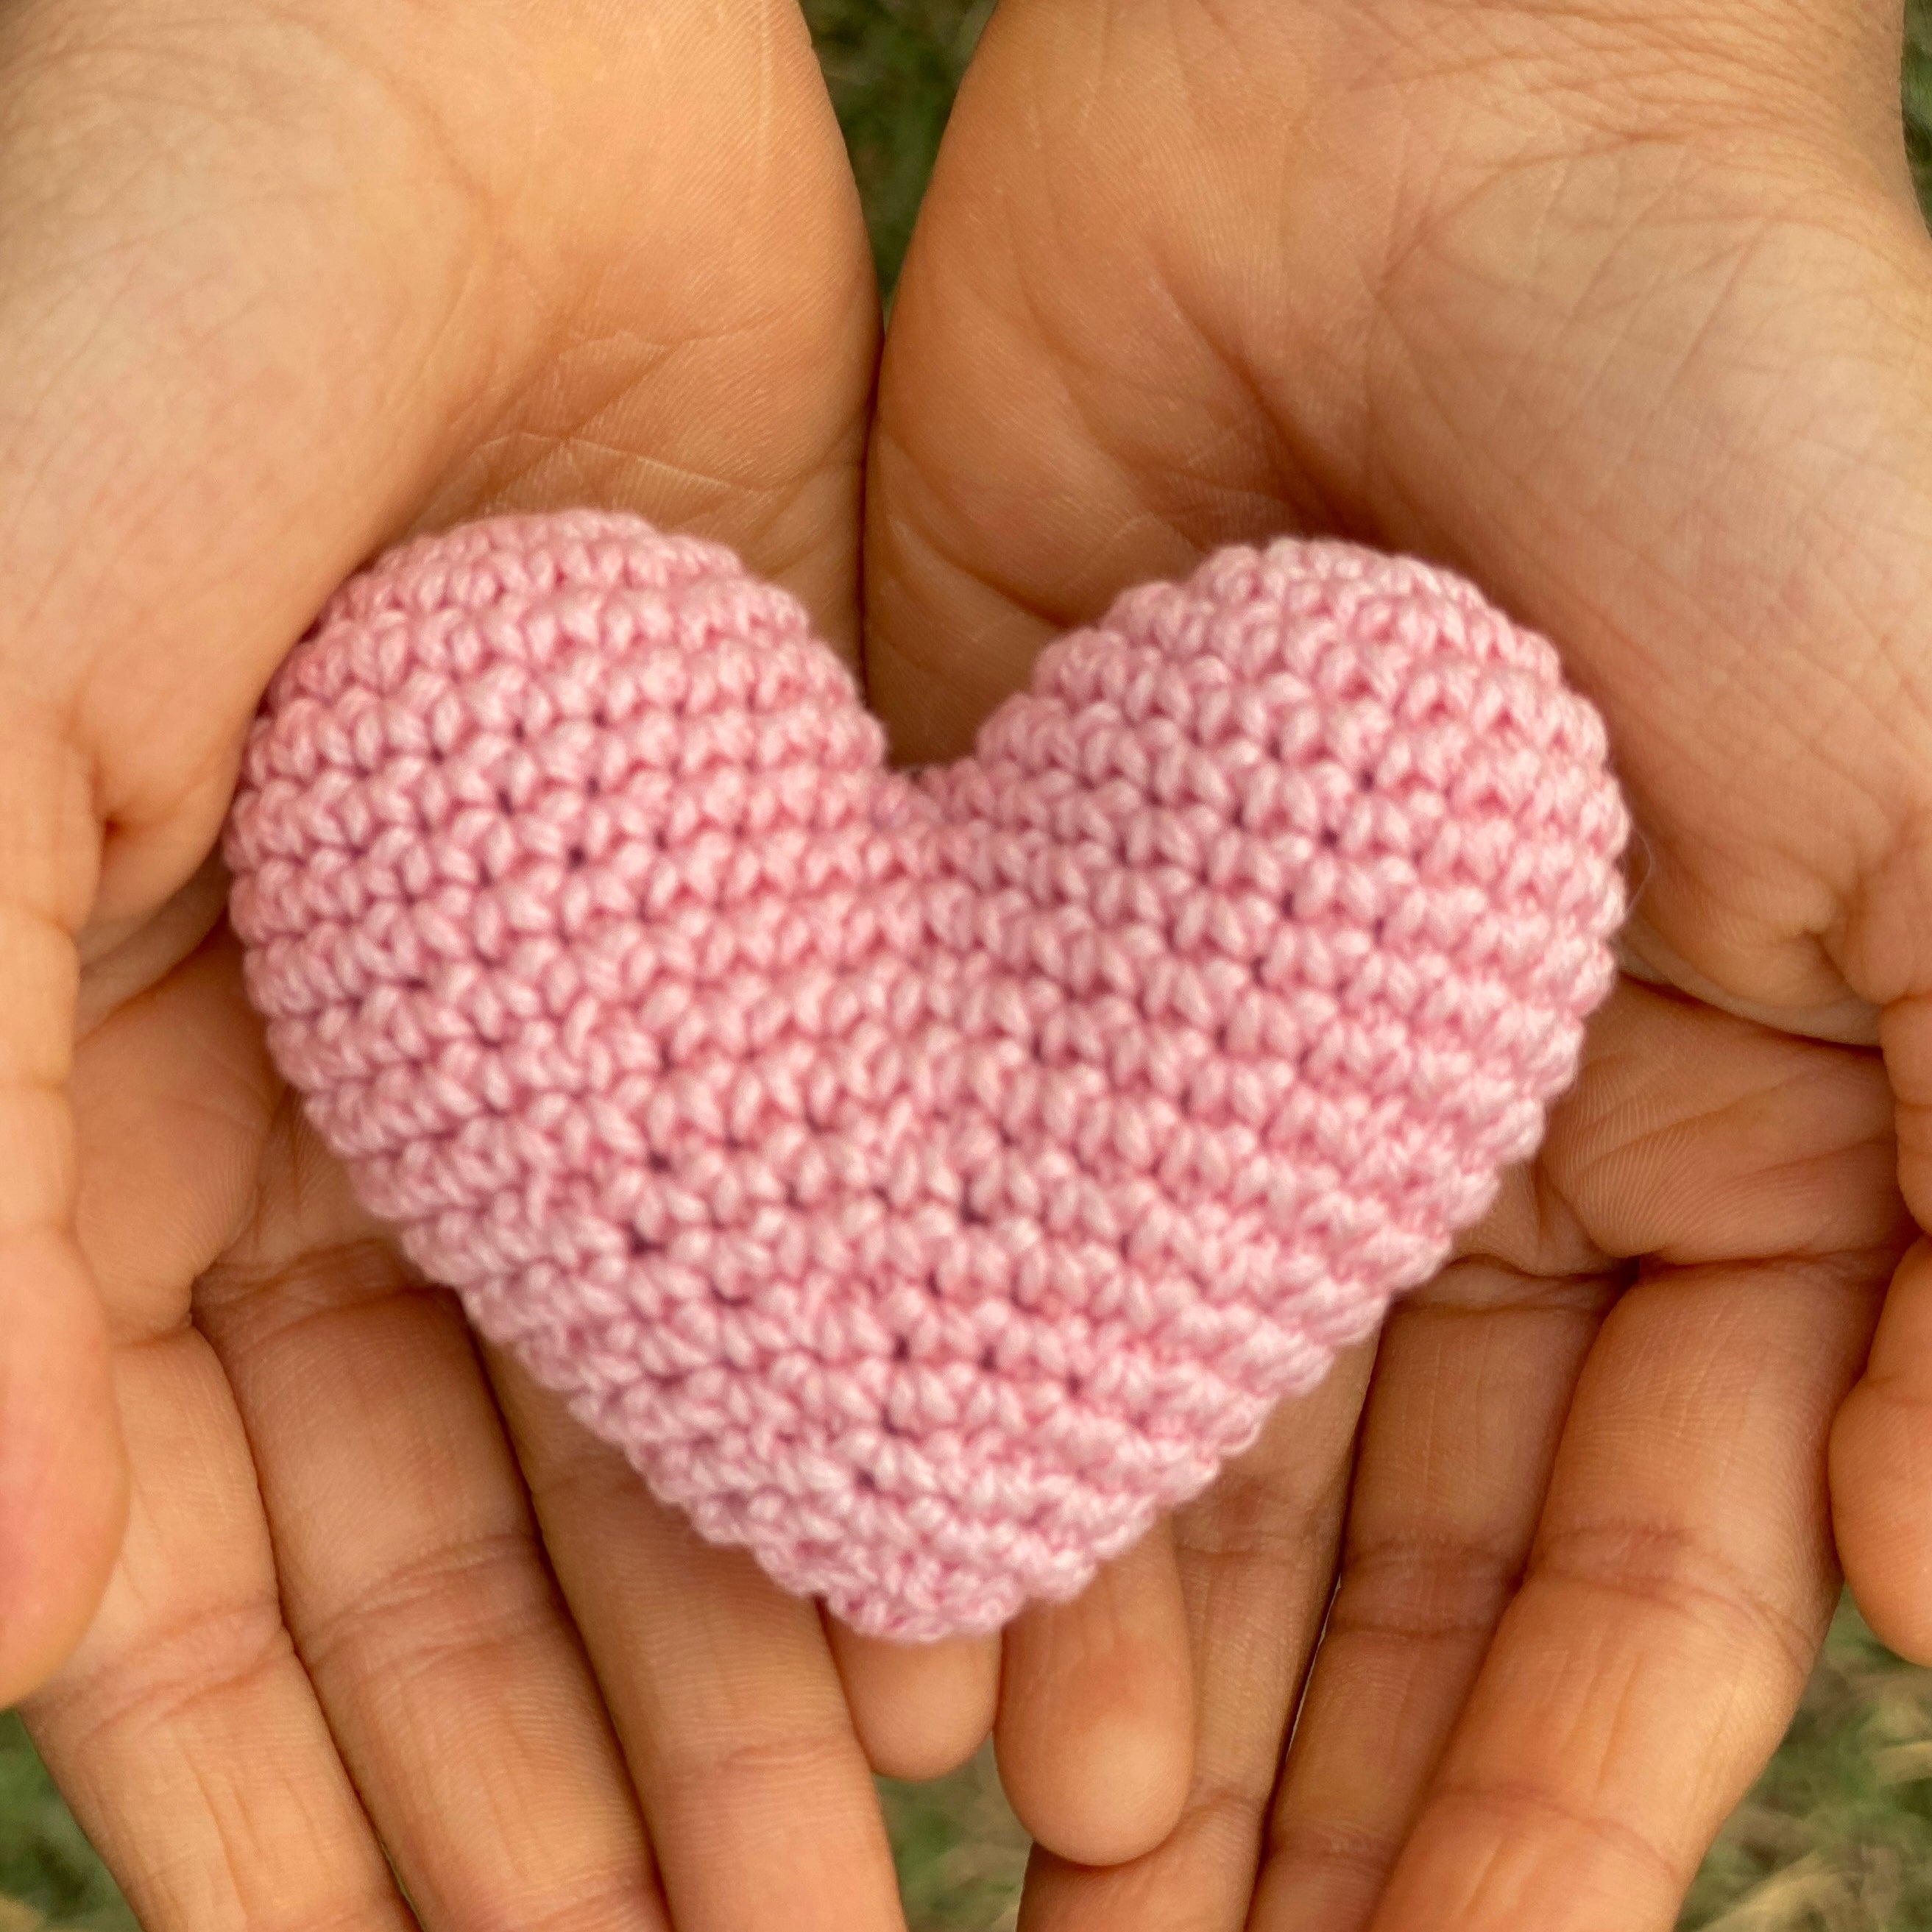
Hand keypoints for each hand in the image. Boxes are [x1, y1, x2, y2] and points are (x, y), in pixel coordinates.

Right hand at [0, 3, 1002, 1924]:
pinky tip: (985, 1616)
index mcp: (69, 1120)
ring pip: (661, 1434)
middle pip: (450, 1555)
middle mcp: (325, 1117)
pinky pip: (832, 1240)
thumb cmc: (81, 317)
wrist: (400, 49)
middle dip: (579, 1789)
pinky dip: (890, 1425)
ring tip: (883, 1883)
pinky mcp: (762, 927)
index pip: (179, 1580)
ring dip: (757, 1659)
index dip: (301, 1816)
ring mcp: (566, 1037)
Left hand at [862, 0, 1931, 1922]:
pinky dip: (971, 1455)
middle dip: (1317, 1804)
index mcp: (1710, 1148)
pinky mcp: (1029, 959)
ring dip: (1132, 1680)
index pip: (1631, 1574)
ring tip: (1068, 1890)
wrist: (1406, 133)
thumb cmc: (1760, 418)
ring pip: (1179, 1457)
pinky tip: (919, 1643)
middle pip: (1385, 1566)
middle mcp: (1453, 1148)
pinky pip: (995, 1262)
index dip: (1550, 1804)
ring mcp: (1225, 1071)